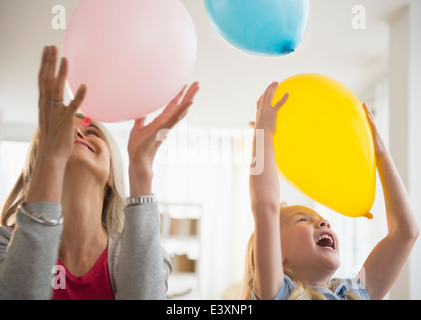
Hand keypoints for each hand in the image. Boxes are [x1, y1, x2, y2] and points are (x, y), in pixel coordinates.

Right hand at [37, 46, 85, 160]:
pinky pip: (72, 107)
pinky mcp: (66, 122)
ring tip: (65, 59)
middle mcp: (47, 107)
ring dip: (61, 74)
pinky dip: (78, 97)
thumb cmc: (55, 139)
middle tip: (51, 46)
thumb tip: (66, 102)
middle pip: (46, 80)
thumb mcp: (55, 119)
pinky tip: (84, 86)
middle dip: (49, 63)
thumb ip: (59, 108)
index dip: (44, 64)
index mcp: (44, 105)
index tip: (47, 50)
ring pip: (57, 90)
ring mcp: (56, 114)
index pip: (42, 79)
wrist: (52, 156)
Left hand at [127, 82, 199, 192]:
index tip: (184, 85)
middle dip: (189, 94)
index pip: (171, 105)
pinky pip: (175, 118)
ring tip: (197, 87)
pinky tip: (189, 102)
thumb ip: (141, 119)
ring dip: (189, 98)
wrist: (137, 159)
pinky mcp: (164, 129)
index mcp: (161, 121)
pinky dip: (182, 110)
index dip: (178, 95)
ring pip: (181, 110)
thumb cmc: (138, 147)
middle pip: (180, 106)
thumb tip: (139, 110)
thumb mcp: (137, 128)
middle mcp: (166, 122)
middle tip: (197, 83)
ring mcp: (166, 126)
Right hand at [255, 82, 288, 134]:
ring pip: (269, 96)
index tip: (264, 93)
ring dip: (273, 88)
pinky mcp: (273, 112)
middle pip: (264, 96)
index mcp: (258, 113)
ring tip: (277, 82)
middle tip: (273, 83)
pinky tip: (288, 94)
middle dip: (269, 88)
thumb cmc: (259, 133)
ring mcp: (266, 110)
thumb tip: (249, 124)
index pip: (259, 102)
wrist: (261, 136)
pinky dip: (283, 98)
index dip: (262, 96)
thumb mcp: (255, 127)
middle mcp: (261, 109)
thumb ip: (253, 125)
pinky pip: (279, 103)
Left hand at [362, 103, 387, 159]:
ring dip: (368, 112)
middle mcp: (373, 131)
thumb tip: (352, 146)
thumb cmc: (373, 155)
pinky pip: (372, 126)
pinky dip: (370, 120)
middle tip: (363, 102)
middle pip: (370, 119)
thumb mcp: (365, 148)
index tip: (360, 109)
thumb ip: (360, 145)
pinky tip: (367, 115)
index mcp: (371, 134)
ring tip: (365, 105)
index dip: (364, 116)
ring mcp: (375, 132)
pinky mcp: (376, 135)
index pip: (367, 123)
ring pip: (371, 121)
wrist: (382, 158)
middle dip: (366, 111)